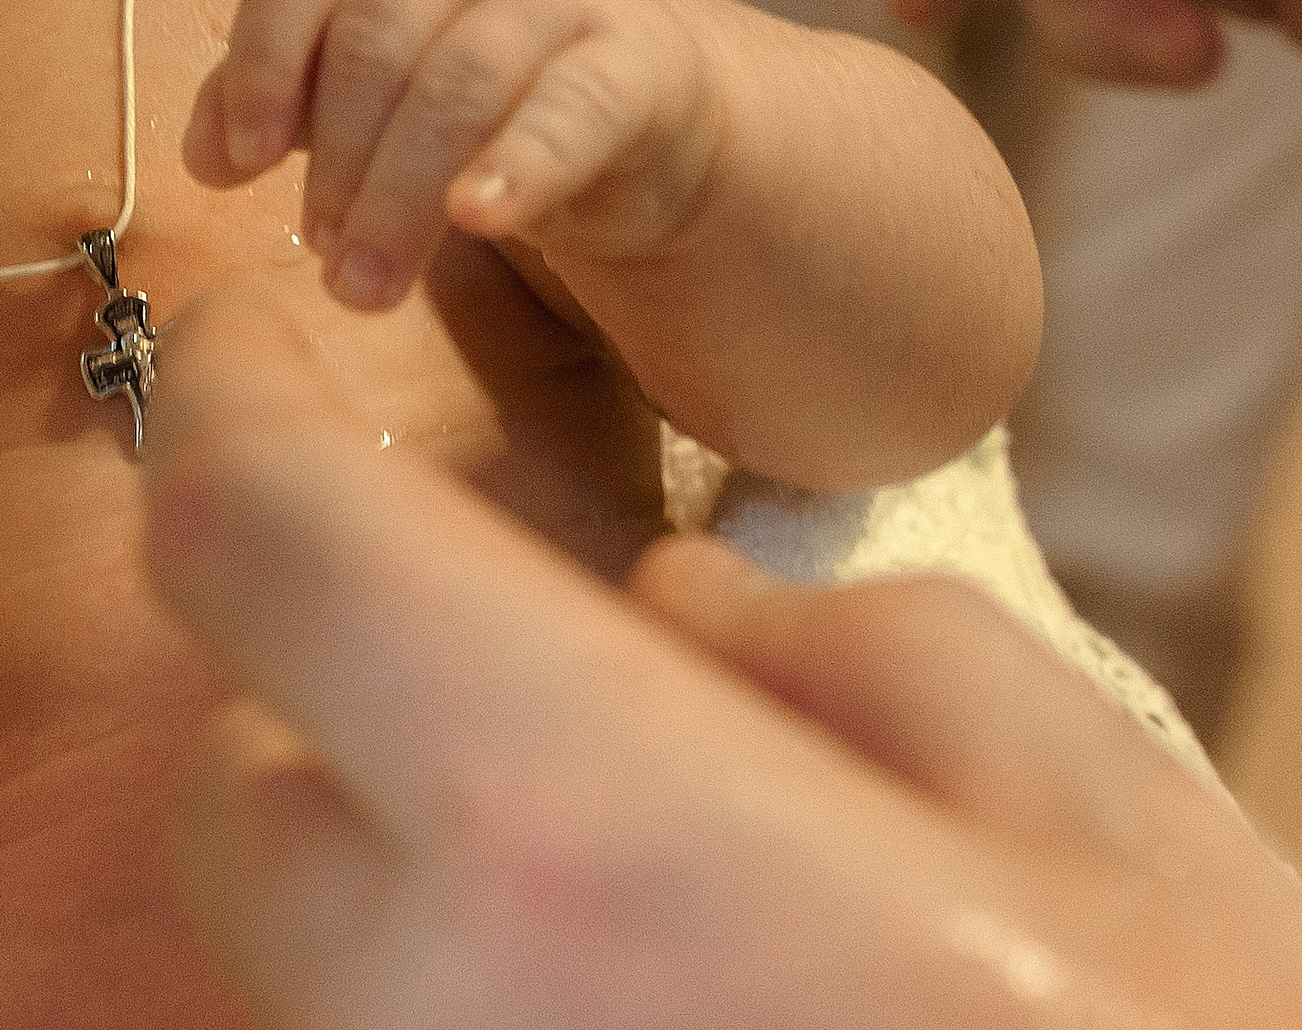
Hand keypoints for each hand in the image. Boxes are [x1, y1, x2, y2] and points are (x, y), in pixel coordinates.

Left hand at [145, 280, 1301, 1029]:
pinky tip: (633, 988)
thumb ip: (827, 652)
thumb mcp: (1074, 797)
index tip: (251, 339)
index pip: (260, 540)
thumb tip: (670, 617)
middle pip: (232, 791)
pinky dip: (458, 997)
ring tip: (610, 858)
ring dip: (396, 871)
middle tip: (483, 640)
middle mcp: (437, 1011)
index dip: (227, 401)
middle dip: (321, 685)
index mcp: (571, 825)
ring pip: (307, 966)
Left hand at [182, 0, 720, 313]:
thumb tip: (204, 162)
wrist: (639, 115)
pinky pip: (570, 109)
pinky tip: (479, 217)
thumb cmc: (470, 96)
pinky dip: (520, 163)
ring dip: (400, 196)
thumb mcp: (360, 93)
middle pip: (376, 37)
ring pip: (459, 82)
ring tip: (366, 287)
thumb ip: (275, 106)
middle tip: (322, 255)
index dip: (260, 64)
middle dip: (337, 159)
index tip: (241, 159)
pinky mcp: (635, 59)